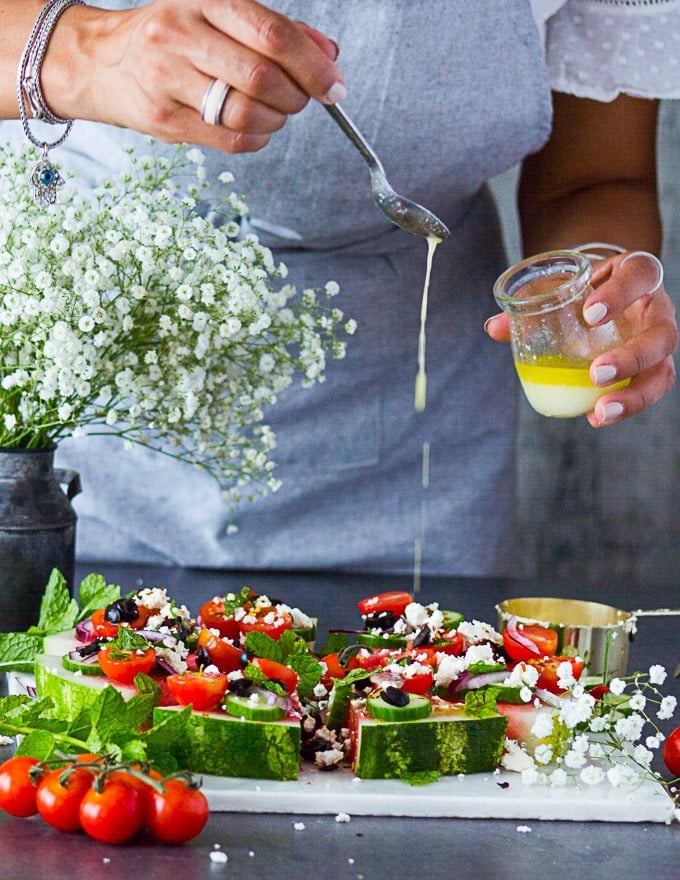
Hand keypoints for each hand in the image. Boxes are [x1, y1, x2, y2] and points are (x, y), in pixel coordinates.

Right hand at [46, 0, 344, 152]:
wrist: (104, 62)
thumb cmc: (175, 38)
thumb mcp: (221, 17)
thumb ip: (277, 32)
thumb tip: (327, 55)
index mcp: (205, 0)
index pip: (273, 35)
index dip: (312, 67)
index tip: (333, 86)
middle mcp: (182, 34)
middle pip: (261, 77)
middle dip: (295, 96)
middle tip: (301, 100)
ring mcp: (167, 77)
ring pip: (246, 112)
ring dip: (276, 121)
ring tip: (275, 113)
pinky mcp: (163, 117)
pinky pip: (230, 139)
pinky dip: (256, 138)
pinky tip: (255, 127)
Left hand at [484, 251, 677, 425]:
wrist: (606, 290)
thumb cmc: (585, 286)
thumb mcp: (563, 284)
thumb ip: (531, 303)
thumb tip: (493, 327)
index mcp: (639, 274)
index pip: (640, 275)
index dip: (620, 294)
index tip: (589, 314)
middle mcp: (657, 310)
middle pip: (663, 334)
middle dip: (632, 358)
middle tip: (596, 373)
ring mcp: (658, 343)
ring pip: (662, 372)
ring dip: (633, 396)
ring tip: (601, 411)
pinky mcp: (653, 369)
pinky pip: (646, 392)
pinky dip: (621, 406)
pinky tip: (594, 417)